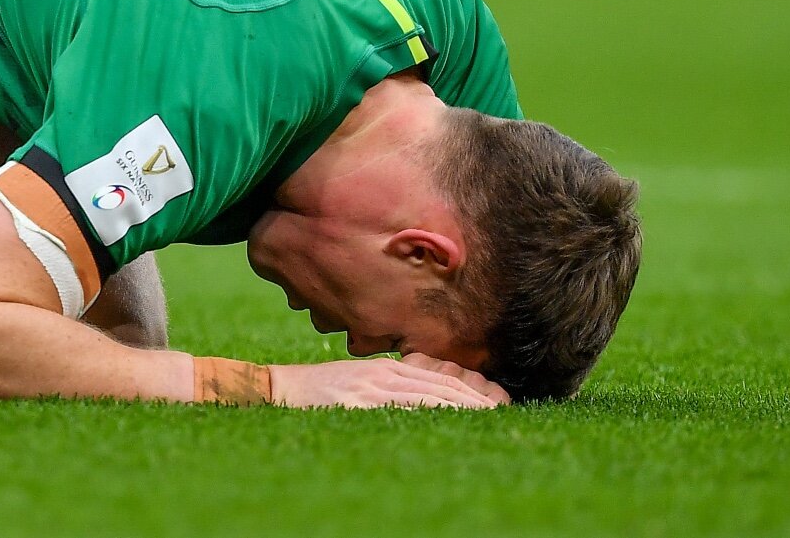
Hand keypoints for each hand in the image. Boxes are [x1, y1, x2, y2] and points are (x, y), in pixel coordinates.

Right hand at [272, 356, 508, 408]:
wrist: (281, 388)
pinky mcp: (362, 401)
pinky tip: (452, 419)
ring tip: (492, 418)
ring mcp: (374, 387)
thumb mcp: (360, 383)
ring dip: (465, 407)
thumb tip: (421, 403)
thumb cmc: (319, 391)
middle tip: (508, 411)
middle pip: (444, 386)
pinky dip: (434, 411)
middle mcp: (386, 374)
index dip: (473, 391)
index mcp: (388, 369)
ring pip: (432, 395)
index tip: (499, 402)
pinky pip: (405, 406)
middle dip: (478, 399)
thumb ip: (390, 388)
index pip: (441, 379)